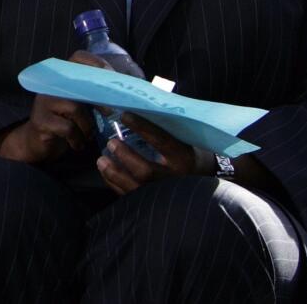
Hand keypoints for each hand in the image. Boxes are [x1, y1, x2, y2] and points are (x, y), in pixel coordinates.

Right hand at [0, 50, 108, 163]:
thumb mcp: (79, 106)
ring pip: (75, 108)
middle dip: (99, 100)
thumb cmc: (63, 122)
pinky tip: (77, 144)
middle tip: (109, 113)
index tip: (110, 75)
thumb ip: (92, 97)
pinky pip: (68, 128)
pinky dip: (78, 139)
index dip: (96, 62)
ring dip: (87, 126)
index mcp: (62, 78)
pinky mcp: (41, 121)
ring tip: (88, 135)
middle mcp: (51, 85)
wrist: (36, 143)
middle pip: (80, 85)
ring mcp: (44, 102)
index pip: (78, 57)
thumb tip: (121, 95)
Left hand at [95, 112, 211, 194]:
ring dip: (114, 173)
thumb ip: (165, 127)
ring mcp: (163, 194)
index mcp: (184, 158)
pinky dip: (114, 184)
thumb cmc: (188, 153)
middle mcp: (174, 178)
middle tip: (111, 142)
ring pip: (135, 187)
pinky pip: (130, 196)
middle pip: (146, 170)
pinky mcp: (152, 203)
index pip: (162, 141)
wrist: (204, 181)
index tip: (124, 115)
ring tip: (101, 159)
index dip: (142, 127)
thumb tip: (139, 103)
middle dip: (125, 156)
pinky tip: (106, 172)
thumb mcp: (184, 139)